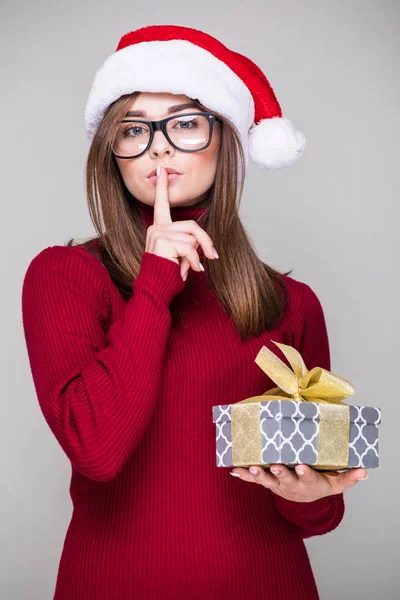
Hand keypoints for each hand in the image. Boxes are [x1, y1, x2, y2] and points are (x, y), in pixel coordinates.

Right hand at [146, 165, 217, 280]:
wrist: (156, 288)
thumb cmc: (168, 274)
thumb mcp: (180, 255)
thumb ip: (189, 243)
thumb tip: (207, 249)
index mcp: (159, 227)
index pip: (161, 204)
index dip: (162, 187)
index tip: (161, 171)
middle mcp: (156, 227)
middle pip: (192, 226)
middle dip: (206, 242)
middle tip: (213, 257)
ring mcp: (158, 233)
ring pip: (192, 239)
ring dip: (196, 256)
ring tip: (190, 268)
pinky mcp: (162, 241)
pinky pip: (189, 248)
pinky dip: (194, 261)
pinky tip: (190, 270)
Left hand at [230, 463, 368, 502]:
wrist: (304, 500)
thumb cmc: (321, 484)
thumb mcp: (336, 483)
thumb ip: (348, 477)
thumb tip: (364, 471)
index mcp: (309, 482)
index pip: (307, 477)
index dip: (304, 472)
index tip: (301, 466)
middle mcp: (292, 484)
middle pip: (285, 479)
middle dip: (280, 473)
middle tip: (274, 467)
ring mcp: (278, 484)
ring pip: (267, 481)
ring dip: (258, 475)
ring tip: (250, 468)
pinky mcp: (267, 482)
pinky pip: (254, 480)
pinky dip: (244, 476)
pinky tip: (234, 470)